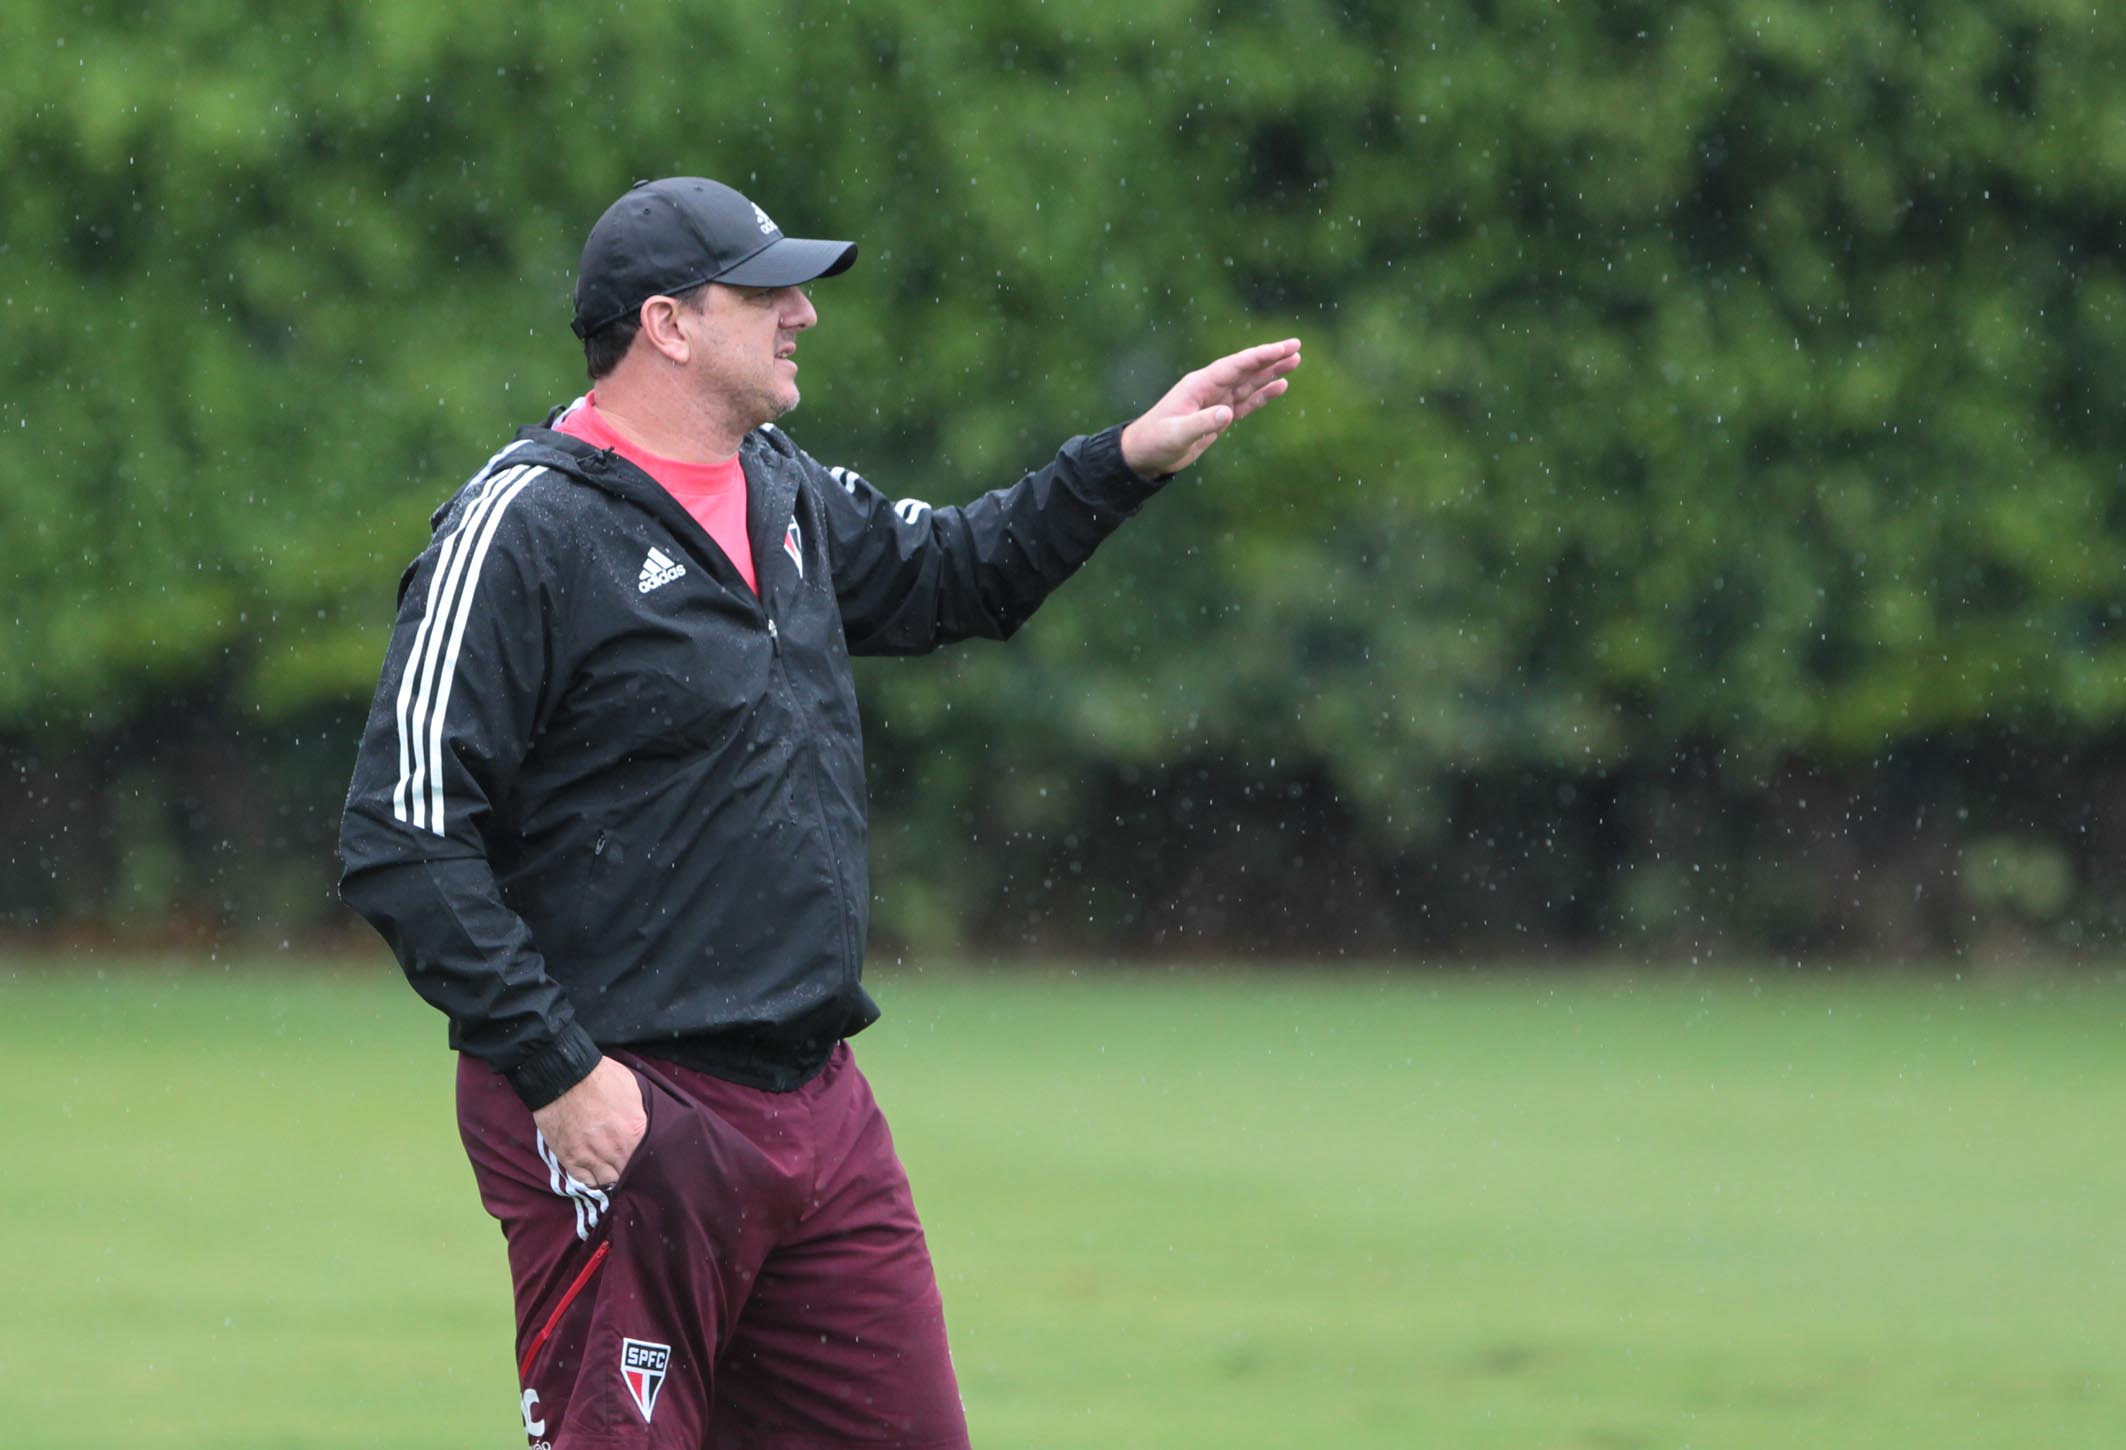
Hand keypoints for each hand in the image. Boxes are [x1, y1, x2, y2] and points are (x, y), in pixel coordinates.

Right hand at [531, 1056, 645, 1187]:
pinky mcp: (569, 1158)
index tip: (638, 1157)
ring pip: (607, 1181)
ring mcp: (590, 1156)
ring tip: (609, 1168)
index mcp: (634, 1132)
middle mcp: (614, 1150)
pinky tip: (594, 1170)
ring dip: (609, 1175)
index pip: (644, 1160)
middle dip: (626, 1168)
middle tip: (623, 1162)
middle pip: (626, 1173)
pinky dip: (591, 1178)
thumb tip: (641, 1127)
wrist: (563, 1076)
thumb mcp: (632, 1090)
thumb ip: (638, 1115)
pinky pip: (585, 1180)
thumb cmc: (599, 1078)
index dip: (642, 1159)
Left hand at [1119, 338, 1301, 478]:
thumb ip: (1201, 423)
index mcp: (1199, 385)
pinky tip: (1280, 386)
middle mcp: (1209, 388)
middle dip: (1271, 358)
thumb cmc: (1155, 441)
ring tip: (1295, 361)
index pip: (1234, 367)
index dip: (1259, 357)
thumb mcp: (1176, 434)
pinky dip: (1262, 395)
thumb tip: (1228, 413)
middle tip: (1297, 346)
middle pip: (1245, 370)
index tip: (1282, 348)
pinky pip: (1245, 402)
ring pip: (1249, 383)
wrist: (1144, 454)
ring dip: (1271, 373)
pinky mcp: (1218, 417)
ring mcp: (1215, 401)